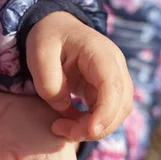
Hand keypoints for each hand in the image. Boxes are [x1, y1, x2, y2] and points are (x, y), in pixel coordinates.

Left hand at [26, 11, 132, 141]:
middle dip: (95, 127)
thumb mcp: (39, 55)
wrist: (56, 28)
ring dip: (92, 129)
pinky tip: (67, 123)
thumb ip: (48, 82)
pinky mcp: (106, 90)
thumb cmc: (48, 38)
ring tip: (61, 127)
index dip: (105, 113)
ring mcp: (114, 79)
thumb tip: (64, 107)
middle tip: (61, 131)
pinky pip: (107, 113)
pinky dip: (90, 125)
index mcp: (100, 53)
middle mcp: (114, 67)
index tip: (88, 131)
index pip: (113, 87)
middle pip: (120, 105)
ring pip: (117, 113)